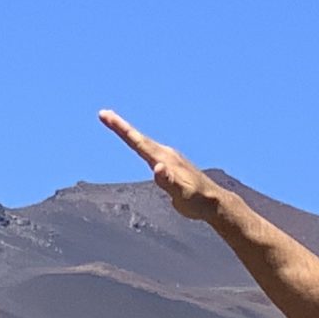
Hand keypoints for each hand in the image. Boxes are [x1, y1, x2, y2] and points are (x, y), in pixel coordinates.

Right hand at [99, 110, 232, 222]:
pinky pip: (151, 152)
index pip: (138, 141)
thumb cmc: (198, 200)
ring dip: (129, 134)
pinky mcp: (171, 167)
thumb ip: (169, 182)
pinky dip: (140, 145)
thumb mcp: (182, 194)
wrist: (215, 203)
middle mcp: (166, 154)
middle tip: (103, 114)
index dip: (120, 128)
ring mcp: (169, 159)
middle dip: (120, 126)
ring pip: (144, 143)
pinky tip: (139, 146)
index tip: (105, 116)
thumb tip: (157, 167)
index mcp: (164, 158)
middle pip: (138, 138)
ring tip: (115, 124)